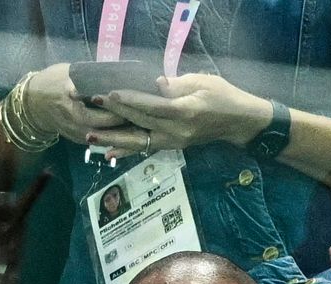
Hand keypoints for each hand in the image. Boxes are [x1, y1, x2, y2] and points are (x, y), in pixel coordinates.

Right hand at [21, 63, 144, 146]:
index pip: (104, 106)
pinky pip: (102, 140)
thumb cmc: (52, 81)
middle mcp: (76, 121)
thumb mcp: (71, 72)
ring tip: (145, 125)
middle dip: (130, 120)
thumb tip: (120, 72)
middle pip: (109, 125)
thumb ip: (93, 75)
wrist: (32, 104)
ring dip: (126, 132)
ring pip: (108, 137)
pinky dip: (116, 136)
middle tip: (149, 113)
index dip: (124, 103)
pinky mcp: (80, 140)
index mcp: (73, 101)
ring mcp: (78, 134)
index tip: (142, 97)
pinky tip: (131, 132)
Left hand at [90, 74, 268, 156]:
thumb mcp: (203, 82)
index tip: (109, 94)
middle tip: (92, 105)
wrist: (239, 122)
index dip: (130, 101)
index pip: (152, 106)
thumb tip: (155, 84)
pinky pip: (146, 148)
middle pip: (140, 123)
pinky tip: (109, 153)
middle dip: (114, 115)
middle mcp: (176, 131)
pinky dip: (127, 151)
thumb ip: (178, 84)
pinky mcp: (171, 145)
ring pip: (139, 141)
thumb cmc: (223, 96)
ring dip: (113, 140)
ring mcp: (173, 141)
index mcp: (185, 112)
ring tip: (90, 137)